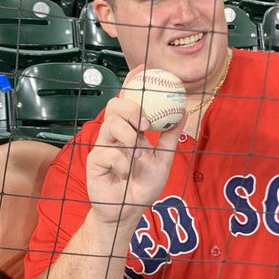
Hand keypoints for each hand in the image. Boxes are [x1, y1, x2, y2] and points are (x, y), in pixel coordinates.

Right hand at [86, 83, 182, 226]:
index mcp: (129, 129)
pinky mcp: (94, 161)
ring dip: (129, 138)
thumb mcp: (163, 160)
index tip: (143, 68)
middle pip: (114, 106)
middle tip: (145, 124)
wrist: (129, 210)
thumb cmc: (143, 185)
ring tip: (138, 156)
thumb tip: (183, 112)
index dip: (132, 82)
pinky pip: (108, 152)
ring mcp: (102, 146)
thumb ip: (170, 138)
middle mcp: (114, 133)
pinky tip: (125, 173)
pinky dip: (122, 162)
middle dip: (131, 108)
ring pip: (111, 125)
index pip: (128, 99)